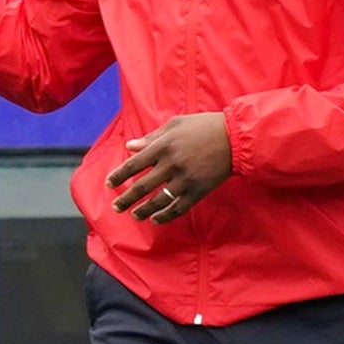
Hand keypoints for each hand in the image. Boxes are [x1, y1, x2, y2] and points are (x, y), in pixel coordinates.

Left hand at [105, 113, 231, 223]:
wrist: (234, 138)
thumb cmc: (203, 126)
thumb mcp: (175, 124)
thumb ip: (152, 137)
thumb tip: (130, 146)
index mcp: (164, 145)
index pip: (135, 164)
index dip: (120, 175)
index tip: (109, 183)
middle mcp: (172, 164)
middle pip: (143, 186)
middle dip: (126, 199)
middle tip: (116, 207)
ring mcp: (185, 179)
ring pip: (159, 200)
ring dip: (143, 210)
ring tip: (134, 215)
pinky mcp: (198, 191)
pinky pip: (178, 208)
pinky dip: (165, 216)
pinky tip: (156, 219)